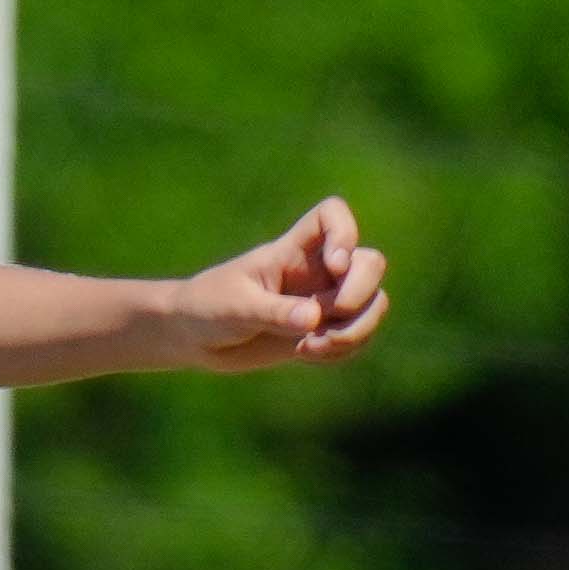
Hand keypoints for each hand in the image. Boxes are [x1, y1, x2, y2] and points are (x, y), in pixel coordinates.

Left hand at [175, 196, 393, 369]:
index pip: (332, 215)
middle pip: (370, 263)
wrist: (195, 337)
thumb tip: (315, 318)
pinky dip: (344, 349)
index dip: (345, 233)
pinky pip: (358, 336)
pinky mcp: (322, 330)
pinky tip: (307, 354)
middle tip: (326, 316)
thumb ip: (274, 312)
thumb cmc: (207, 307)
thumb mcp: (235, 308)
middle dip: (359, 293)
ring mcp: (322, 300)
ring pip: (373, 303)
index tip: (334, 265)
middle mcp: (315, 271)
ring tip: (312, 347)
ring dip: (355, 330)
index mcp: (290, 250)